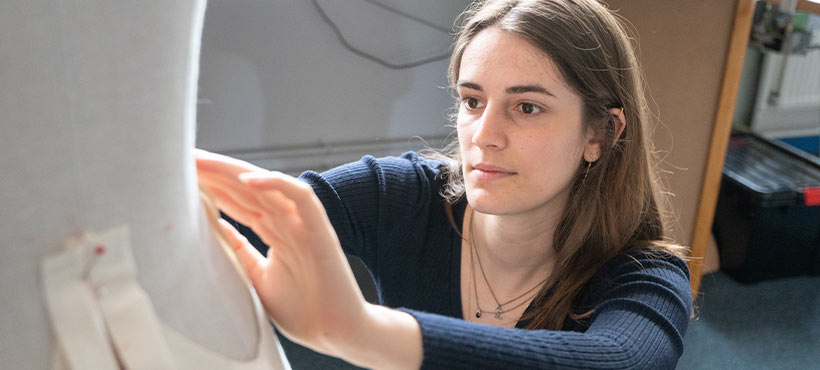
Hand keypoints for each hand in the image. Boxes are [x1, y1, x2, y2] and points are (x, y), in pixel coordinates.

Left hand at [195, 149, 367, 355]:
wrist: (334, 331)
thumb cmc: (302, 309)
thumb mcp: (257, 276)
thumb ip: (240, 250)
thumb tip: (212, 228)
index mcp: (275, 231)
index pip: (239, 199)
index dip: (211, 185)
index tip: (181, 175)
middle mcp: (288, 221)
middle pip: (247, 187)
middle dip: (214, 172)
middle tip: (181, 158)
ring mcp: (304, 223)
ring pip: (268, 185)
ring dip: (233, 171)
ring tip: (202, 162)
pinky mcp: (320, 230)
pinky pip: (300, 198)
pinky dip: (277, 184)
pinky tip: (248, 180)